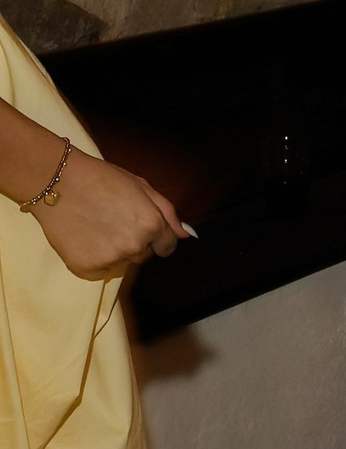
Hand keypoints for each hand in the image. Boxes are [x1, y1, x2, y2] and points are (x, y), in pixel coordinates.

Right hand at [33, 148, 191, 278]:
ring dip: (115, 250)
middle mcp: (134, 246)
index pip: (167, 247)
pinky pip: (101, 270)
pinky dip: (95, 258)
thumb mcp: (141, 186)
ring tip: (97, 226)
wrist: (57, 181)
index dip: (156, 237)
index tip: (141, 227)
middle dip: (135, 242)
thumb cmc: (100, 178)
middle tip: (113, 220)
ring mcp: (111, 259)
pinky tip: (85, 237)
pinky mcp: (87, 268)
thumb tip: (185, 236)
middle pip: (144, 255)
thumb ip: (167, 213)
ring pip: (122, 262)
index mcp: (151, 225)